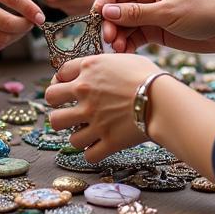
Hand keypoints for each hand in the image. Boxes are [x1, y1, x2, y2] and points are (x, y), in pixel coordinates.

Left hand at [44, 52, 160, 162]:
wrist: (164, 100)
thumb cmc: (150, 76)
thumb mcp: (124, 60)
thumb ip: (106, 65)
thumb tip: (101, 70)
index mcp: (88, 69)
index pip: (59, 74)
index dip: (60, 82)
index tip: (67, 90)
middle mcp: (84, 92)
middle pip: (50, 100)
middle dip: (58, 103)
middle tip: (70, 111)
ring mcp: (92, 117)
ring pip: (61, 127)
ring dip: (73, 129)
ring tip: (85, 131)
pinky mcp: (106, 140)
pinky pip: (87, 153)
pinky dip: (92, 152)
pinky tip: (100, 147)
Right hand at [94, 0, 214, 52]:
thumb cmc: (203, 11)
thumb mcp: (167, 12)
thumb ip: (136, 13)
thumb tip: (105, 11)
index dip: (103, 5)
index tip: (97, 23)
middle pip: (117, 10)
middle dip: (110, 25)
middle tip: (109, 42)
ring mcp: (151, 14)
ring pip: (124, 25)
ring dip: (118, 37)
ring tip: (118, 51)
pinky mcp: (157, 30)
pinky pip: (135, 36)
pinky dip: (128, 44)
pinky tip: (125, 54)